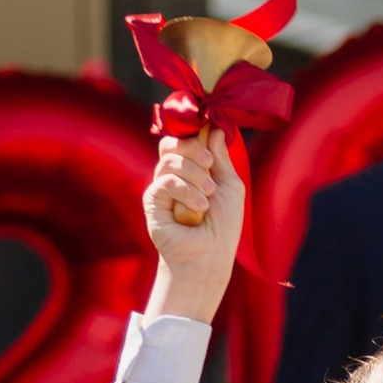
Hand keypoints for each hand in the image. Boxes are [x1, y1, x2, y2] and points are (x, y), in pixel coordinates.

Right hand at [143, 128, 242, 322]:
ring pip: (170, 159)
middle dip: (194, 149)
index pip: (187, 137)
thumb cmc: (223, 224)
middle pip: (173, 141)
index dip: (195, 132)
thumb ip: (221, 157)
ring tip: (208, 196)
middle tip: (210, 166)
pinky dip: (185, 191)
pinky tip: (198, 207)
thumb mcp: (230, 185)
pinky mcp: (152, 199)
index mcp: (194, 167)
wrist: (209, 255)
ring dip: (194, 174)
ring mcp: (162, 185)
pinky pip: (164, 181)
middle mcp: (175, 174)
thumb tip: (215, 127)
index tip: (210, 135)